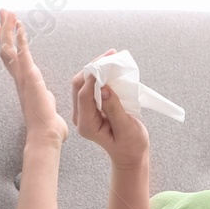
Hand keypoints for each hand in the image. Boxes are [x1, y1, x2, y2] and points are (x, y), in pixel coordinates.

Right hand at [0, 8, 66, 146]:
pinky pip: (23, 55)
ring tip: (8, 12)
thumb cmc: (48, 128)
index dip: (5, 42)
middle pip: (6, 49)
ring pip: (10, 48)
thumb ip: (46, 100)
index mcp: (23, 84)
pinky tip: (21, 26)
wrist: (45, 135)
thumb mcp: (47, 107)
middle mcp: (19, 79)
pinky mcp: (30, 78)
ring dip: (9, 28)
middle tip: (2, 12)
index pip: (10, 59)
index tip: (1, 28)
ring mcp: (23, 78)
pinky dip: (21, 39)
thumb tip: (50, 102)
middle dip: (4, 29)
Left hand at [71, 52, 148, 169]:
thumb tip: (104, 88)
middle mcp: (81, 118)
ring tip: (110, 57)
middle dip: (92, 68)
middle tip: (110, 55)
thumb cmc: (130, 145)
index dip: (93, 77)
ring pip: (82, 84)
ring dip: (95, 69)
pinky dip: (98, 75)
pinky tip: (109, 67)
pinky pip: (89, 87)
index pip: (84, 96)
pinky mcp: (89, 108)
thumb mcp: (126, 128)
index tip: (106, 63)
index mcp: (87, 125)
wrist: (130, 154)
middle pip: (79, 86)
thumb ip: (114, 108)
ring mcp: (83, 112)